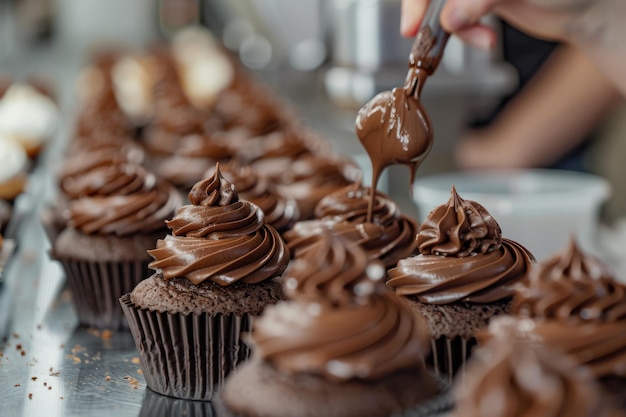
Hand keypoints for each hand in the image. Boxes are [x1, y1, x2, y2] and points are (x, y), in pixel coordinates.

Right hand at [401, 0, 599, 49]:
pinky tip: (483, 38)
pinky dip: (465, 33)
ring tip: (481, 39)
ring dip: (454, 28)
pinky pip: (454, 18)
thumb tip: (450, 18)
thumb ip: (481, 0)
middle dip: (424, 7)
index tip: (413, 18)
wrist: (582, 10)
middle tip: (413, 30)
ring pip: (442, 4)